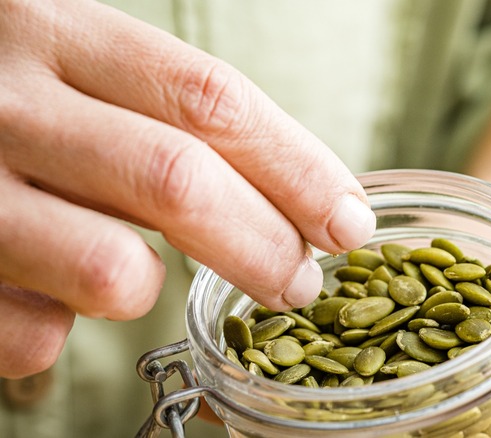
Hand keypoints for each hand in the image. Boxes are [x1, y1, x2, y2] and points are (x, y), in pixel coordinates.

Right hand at [0, 0, 374, 377]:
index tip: (348, 222)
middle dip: (262, 246)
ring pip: (109, 270)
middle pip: (177, 180)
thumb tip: (308, 200)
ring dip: (147, 287)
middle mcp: (3, 99)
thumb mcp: (81, 67)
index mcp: (59, 29)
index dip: (296, 169)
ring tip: (140, 276)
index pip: (211, 99)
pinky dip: (57, 327)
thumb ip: (174, 117)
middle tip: (301, 284)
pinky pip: (31, 331)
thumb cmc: (8, 93)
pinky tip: (45, 292)